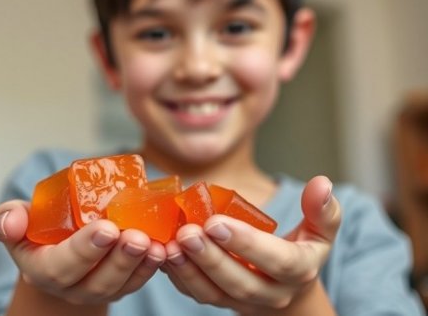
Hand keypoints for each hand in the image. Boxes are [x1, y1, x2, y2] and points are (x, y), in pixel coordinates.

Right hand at [0, 200, 165, 304]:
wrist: (59, 240)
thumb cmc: (38, 226)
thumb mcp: (18, 219)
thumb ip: (6, 219)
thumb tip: (10, 222)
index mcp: (41, 269)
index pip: (61, 266)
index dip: (85, 249)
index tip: (107, 228)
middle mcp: (70, 286)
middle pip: (95, 281)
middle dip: (118, 259)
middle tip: (137, 236)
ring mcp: (96, 288)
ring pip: (119, 284)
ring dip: (139, 264)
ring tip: (154, 242)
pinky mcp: (119, 284)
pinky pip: (136, 281)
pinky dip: (152, 267)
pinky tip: (164, 248)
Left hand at [161, 175, 340, 314]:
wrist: (288, 290)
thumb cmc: (302, 250)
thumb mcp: (322, 231)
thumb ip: (322, 210)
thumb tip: (321, 183)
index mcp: (298, 272)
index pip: (277, 261)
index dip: (246, 243)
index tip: (216, 221)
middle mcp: (271, 294)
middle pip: (241, 283)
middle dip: (211, 258)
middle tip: (187, 232)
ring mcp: (243, 303)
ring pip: (214, 294)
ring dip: (189, 270)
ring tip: (169, 245)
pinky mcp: (220, 301)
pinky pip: (196, 294)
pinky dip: (178, 276)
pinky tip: (163, 252)